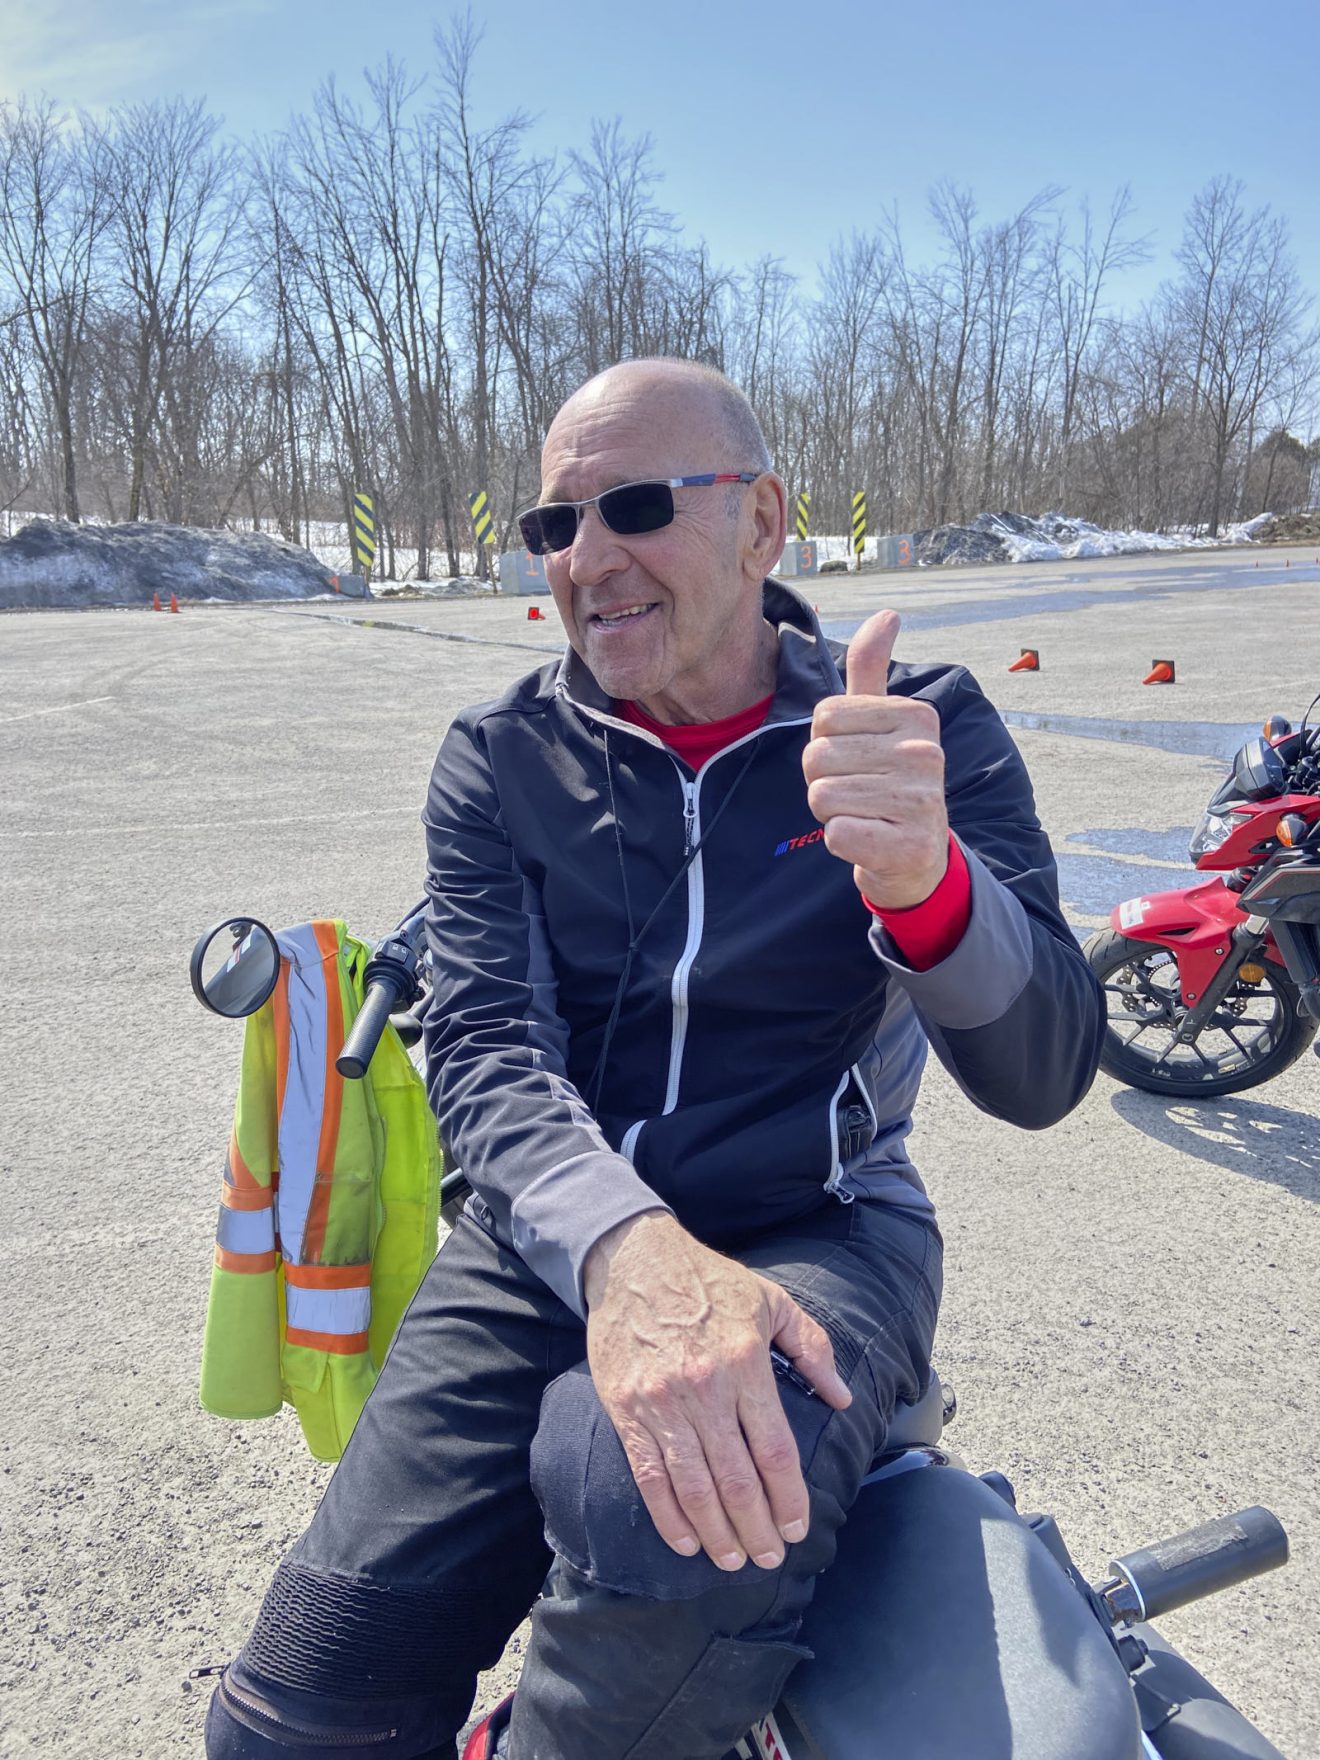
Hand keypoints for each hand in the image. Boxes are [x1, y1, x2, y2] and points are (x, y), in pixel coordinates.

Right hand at [583, 1212, 850, 1569]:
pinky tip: (687, 1542)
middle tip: (769, 1557)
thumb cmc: (708, 1281)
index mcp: (745, 1363)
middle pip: (736, 1480)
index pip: (774, 1450)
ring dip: (717, 1534)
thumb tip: (840, 1397)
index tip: (798, 1527)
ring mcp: (662, 1402)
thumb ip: (811, 1347)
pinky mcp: (626, 1410)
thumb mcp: (771, 1300)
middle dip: (757, 1529)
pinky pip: (649, 1476)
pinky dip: (668, 1517)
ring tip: (733, 1561)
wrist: (633, 1260)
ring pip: (694, 1487)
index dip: (788, 1498)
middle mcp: (705, 1388)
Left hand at [803, 609, 948, 908]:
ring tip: (865, 815)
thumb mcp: (882, 722)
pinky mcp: (908, 845)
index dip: (825, 744)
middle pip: (816, 757)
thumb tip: (887, 613)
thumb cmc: (888, 782)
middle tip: (859, 794)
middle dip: (823, 781)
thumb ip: (872, 669)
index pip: (823, 717)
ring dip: (831, 813)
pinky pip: (835, 834)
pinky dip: (841, 842)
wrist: (917, 858)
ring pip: (821, 796)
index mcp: (916, 715)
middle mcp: (925, 753)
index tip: (857, 761)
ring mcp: (921, 800)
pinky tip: (869, 841)